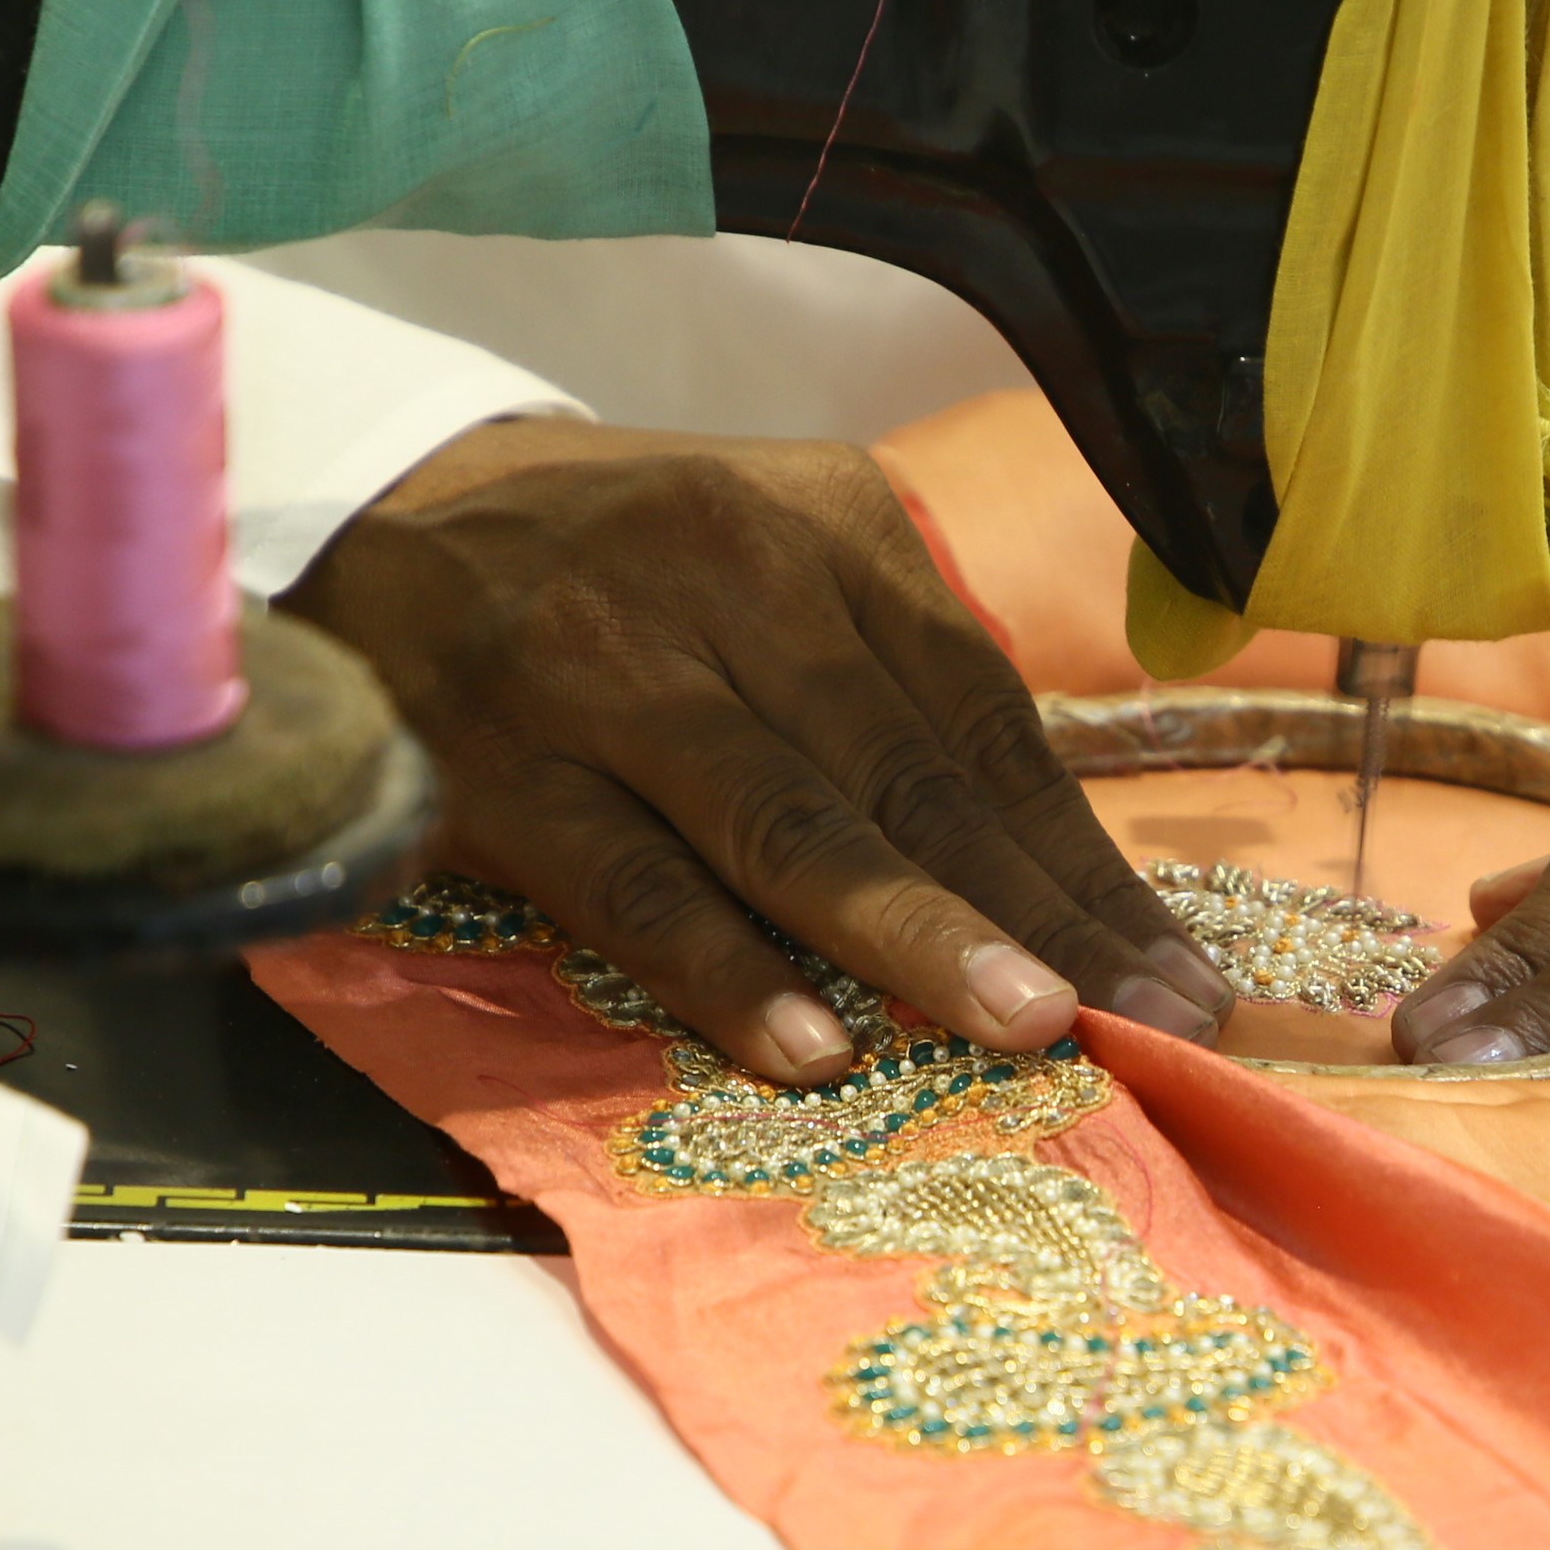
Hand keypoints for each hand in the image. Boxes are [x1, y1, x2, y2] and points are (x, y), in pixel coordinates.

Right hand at [284, 418, 1231, 1081]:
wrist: (362, 504)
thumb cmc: (608, 562)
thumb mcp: (769, 557)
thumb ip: (893, 680)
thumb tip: (1054, 868)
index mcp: (827, 532)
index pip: (983, 716)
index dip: (1087, 858)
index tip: (1187, 979)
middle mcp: (730, 582)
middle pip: (913, 771)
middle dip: (1044, 911)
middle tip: (1154, 1021)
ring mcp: (608, 673)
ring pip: (789, 819)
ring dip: (915, 933)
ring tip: (1026, 1029)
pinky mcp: (498, 765)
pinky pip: (632, 881)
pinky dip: (723, 966)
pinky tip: (811, 1045)